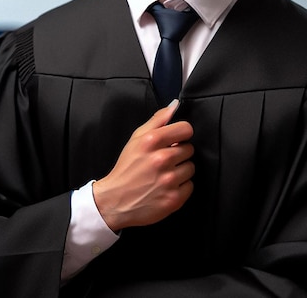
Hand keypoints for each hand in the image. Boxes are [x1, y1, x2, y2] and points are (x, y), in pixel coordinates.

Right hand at [93, 100, 194, 232]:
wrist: (115, 200)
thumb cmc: (127, 167)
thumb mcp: (136, 138)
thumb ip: (157, 119)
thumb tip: (175, 105)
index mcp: (152, 141)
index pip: (186, 129)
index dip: (181, 134)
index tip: (175, 140)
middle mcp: (161, 159)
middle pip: (189, 149)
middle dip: (179, 153)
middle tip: (164, 160)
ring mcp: (168, 180)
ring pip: (191, 168)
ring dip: (180, 170)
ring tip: (165, 174)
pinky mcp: (173, 199)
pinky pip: (189, 186)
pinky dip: (180, 187)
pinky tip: (166, 187)